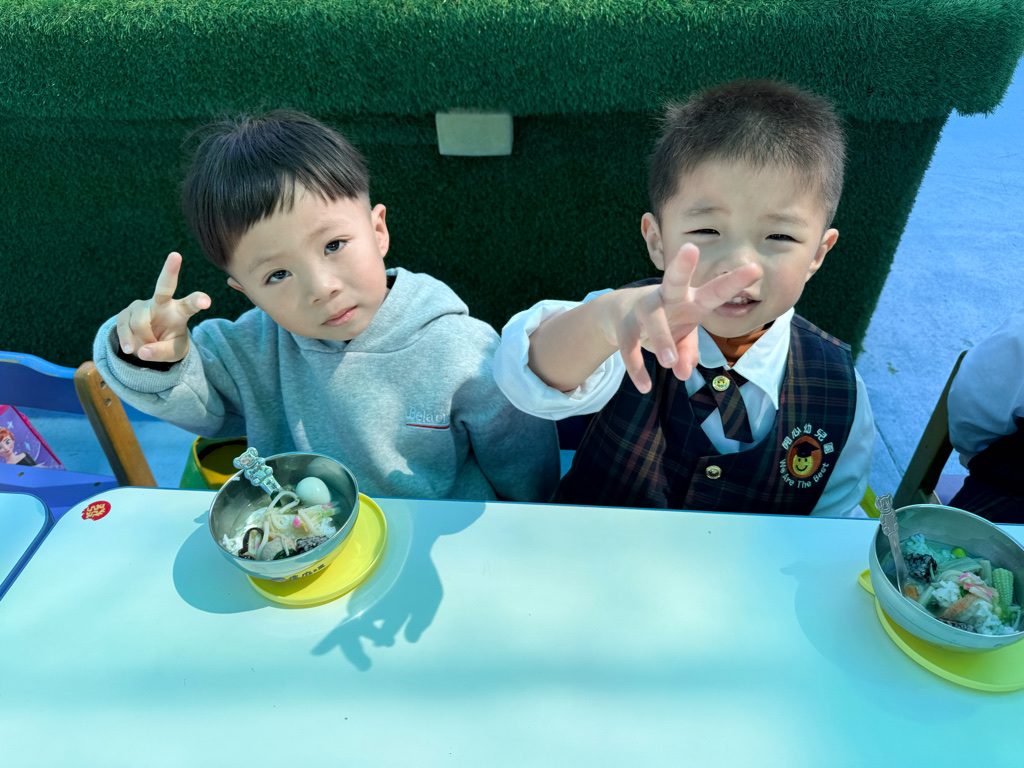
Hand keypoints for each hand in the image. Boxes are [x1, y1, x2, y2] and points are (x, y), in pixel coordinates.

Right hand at [116, 252, 210, 362]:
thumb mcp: (173, 354)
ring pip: (140, 323)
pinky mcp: (125, 313)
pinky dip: (128, 342)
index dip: (198, 301)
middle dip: (170, 271)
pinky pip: (124, 328)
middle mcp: (162, 303)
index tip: (206, 301)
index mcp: (180, 311)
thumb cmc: (168, 344)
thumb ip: (161, 353)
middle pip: (164, 286)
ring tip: (148, 346)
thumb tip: (142, 351)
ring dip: (144, 340)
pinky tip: (130, 349)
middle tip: (176, 255)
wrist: (149, 345)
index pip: (191, 304)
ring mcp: (142, 306)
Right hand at [600, 244, 760, 392]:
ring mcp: (643, 309)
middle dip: (682, 266)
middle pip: (675, 279)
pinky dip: (637, 368)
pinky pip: (629, 347)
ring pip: (652, 320)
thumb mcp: (681, 337)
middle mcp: (667, 298)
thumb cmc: (664, 322)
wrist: (619, 315)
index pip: (715, 290)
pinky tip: (645, 386)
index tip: (755, 269)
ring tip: (669, 363)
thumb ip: (688, 353)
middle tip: (690, 249)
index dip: (734, 281)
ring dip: (661, 340)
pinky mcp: (624, 326)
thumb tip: (684, 372)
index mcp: (690, 299)